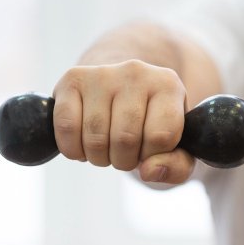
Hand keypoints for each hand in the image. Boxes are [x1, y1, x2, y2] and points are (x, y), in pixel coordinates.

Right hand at [51, 60, 195, 183]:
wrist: (122, 88)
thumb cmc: (150, 122)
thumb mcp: (175, 146)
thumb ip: (176, 167)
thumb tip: (149, 171)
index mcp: (169, 86)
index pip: (161, 136)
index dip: (152, 155)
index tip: (149, 149)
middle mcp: (137, 73)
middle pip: (125, 139)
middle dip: (123, 160)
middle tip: (125, 153)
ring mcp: (103, 74)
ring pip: (95, 137)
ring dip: (99, 158)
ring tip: (106, 147)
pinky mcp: (73, 79)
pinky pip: (67, 127)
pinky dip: (73, 149)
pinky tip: (83, 144)